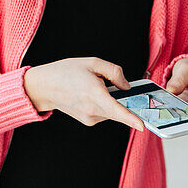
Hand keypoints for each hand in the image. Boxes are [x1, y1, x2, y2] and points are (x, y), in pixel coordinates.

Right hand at [24, 57, 143, 130]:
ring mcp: (90, 118)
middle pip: (119, 110)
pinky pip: (106, 114)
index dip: (131, 118)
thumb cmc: (66, 72)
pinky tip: (92, 96)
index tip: (142, 126)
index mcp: (94, 93)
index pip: (116, 109)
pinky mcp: (89, 121)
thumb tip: (126, 86)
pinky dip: (105, 105)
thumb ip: (114, 72)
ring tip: (95, 88)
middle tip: (116, 87)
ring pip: (113, 112)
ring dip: (112, 101)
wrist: (45, 87)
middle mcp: (93, 109)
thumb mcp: (92, 62)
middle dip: (125, 101)